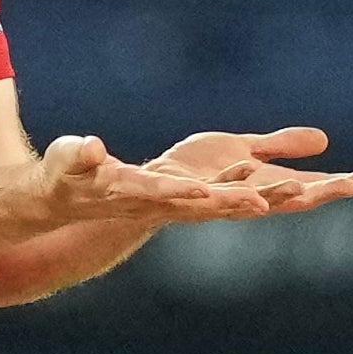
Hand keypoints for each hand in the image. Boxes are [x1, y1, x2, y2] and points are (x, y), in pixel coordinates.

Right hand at [39, 134, 272, 223]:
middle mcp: (156, 204)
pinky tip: (257, 173)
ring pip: (217, 202)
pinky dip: (234, 184)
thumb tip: (90, 147)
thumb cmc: (61, 177)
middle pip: (205, 205)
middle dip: (238, 203)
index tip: (212, 190)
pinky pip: (212, 193)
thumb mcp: (66, 162)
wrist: (64, 200)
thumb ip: (79, 155)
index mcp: (129, 194)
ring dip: (249, 197)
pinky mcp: (174, 196)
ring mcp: (168, 203)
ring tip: (291, 190)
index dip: (187, 192)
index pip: (163, 194)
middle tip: (273, 200)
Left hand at [150, 127, 352, 216]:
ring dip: (277, 194)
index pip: (308, 189)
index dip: (338, 186)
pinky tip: (250, 177)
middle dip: (319, 193)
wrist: (145, 187)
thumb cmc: (196, 170)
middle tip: (352, 187)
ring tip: (303, 185)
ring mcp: (215, 200)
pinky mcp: (183, 194)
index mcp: (261, 187)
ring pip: (250, 202)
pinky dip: (229, 190)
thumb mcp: (245, 150)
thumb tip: (326, 140)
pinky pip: (207, 194)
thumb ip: (281, 147)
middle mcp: (243, 199)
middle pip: (288, 199)